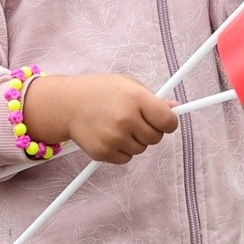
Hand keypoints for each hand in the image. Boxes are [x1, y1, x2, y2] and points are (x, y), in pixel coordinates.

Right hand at [21, 72, 178, 164]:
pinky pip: (126, 158)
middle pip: (156, 137)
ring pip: (141, 149)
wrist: (68, 103)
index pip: (168, 121)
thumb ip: (153, 98)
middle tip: (136, 120)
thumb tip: (175, 108)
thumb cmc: (101, 91)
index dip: (169, 122)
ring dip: (135, 140)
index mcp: (136, 99)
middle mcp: (126, 119)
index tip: (164, 121)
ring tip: (119, 125)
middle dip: (150, 130)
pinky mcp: (103, 152)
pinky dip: (121, 150)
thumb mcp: (129, 85)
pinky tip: (110, 135)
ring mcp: (114, 138)